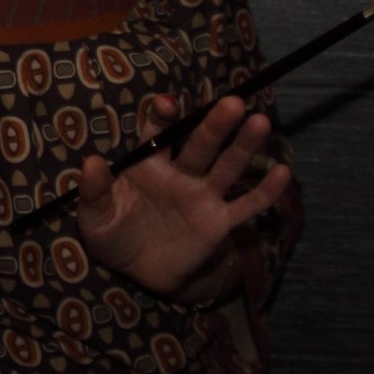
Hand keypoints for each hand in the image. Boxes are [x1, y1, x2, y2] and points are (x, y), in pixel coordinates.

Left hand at [73, 94, 290, 295]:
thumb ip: (94, 190)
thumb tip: (89, 162)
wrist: (137, 272)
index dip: (163, 116)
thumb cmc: (114, 234)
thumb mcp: (95, 216)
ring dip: (243, 145)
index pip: (159, 133)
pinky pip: (245, 206)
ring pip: (227, 166)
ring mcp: (203, 196)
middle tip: (232, 102)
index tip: (165, 105)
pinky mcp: (219, 222)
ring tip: (260, 121)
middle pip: (200, 143)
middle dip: (215, 124)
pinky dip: (264, 192)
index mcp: (149, 164)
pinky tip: (283, 173)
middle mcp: (180, 173)